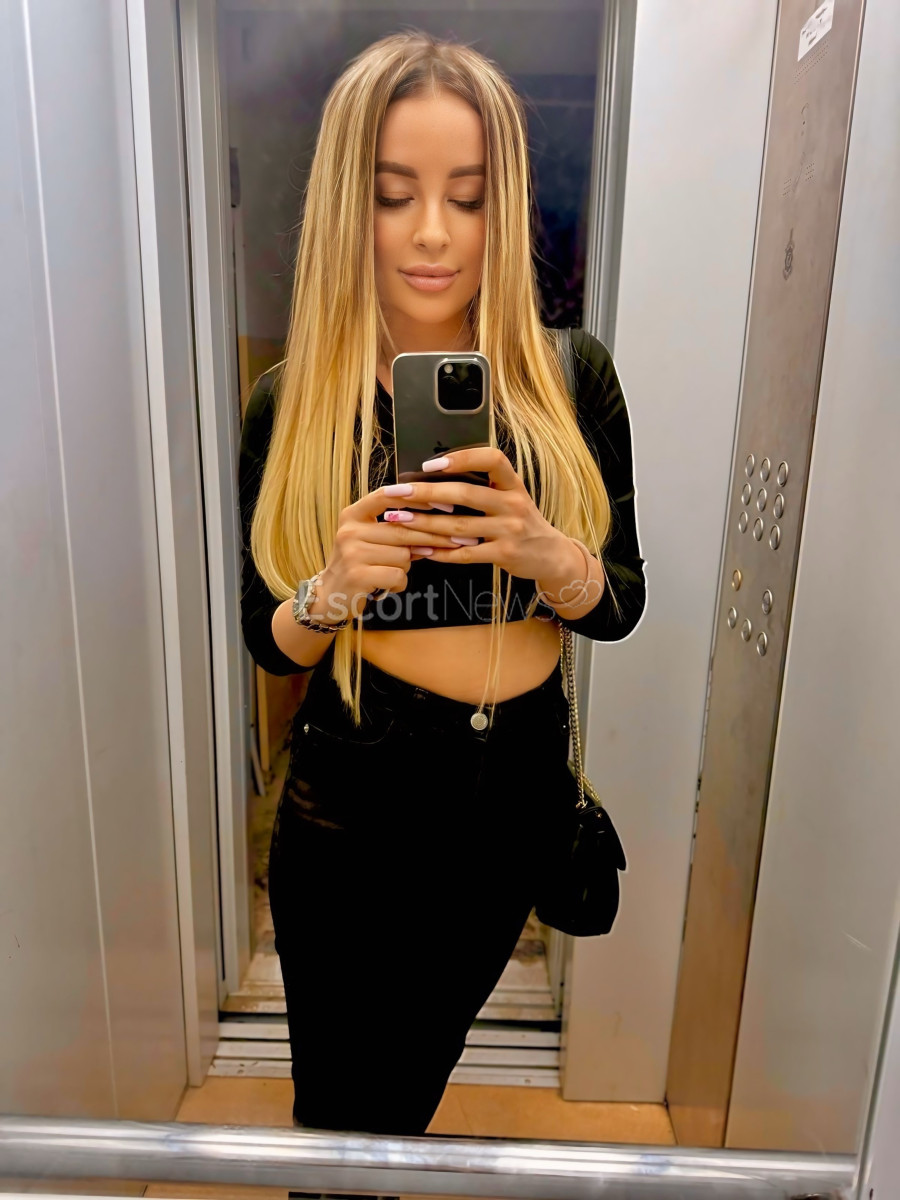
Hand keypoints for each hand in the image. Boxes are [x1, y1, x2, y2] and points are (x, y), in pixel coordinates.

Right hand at [315, 478, 463, 620]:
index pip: (385, 497)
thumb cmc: (359, 564)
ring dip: (405, 567)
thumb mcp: (369, 540)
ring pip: (402, 556)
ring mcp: (352, 553)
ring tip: (392, 571)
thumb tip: (438, 522)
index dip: (415, 498)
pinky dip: (399, 583)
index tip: (441, 503)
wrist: (330, 595)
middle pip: (402, 531)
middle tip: (450, 541)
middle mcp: (349, 531)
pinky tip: (388, 585)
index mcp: (352, 515)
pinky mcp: (358, 576)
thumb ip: (396, 529)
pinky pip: (397, 575)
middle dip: (428, 540)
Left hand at [379, 446, 576, 582]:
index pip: (492, 459)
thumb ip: (484, 486)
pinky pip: (466, 554)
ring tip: (399, 519)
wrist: (550, 555)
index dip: (462, 458)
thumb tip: (436, 475)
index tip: (431, 464)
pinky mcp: (505, 555)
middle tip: (398, 492)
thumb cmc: (521, 521)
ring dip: (425, 524)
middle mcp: (513, 504)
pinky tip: (421, 549)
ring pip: (459, 526)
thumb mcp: (512, 497)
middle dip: (426, 493)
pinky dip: (441, 553)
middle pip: (465, 494)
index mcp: (513, 484)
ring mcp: (510, 531)